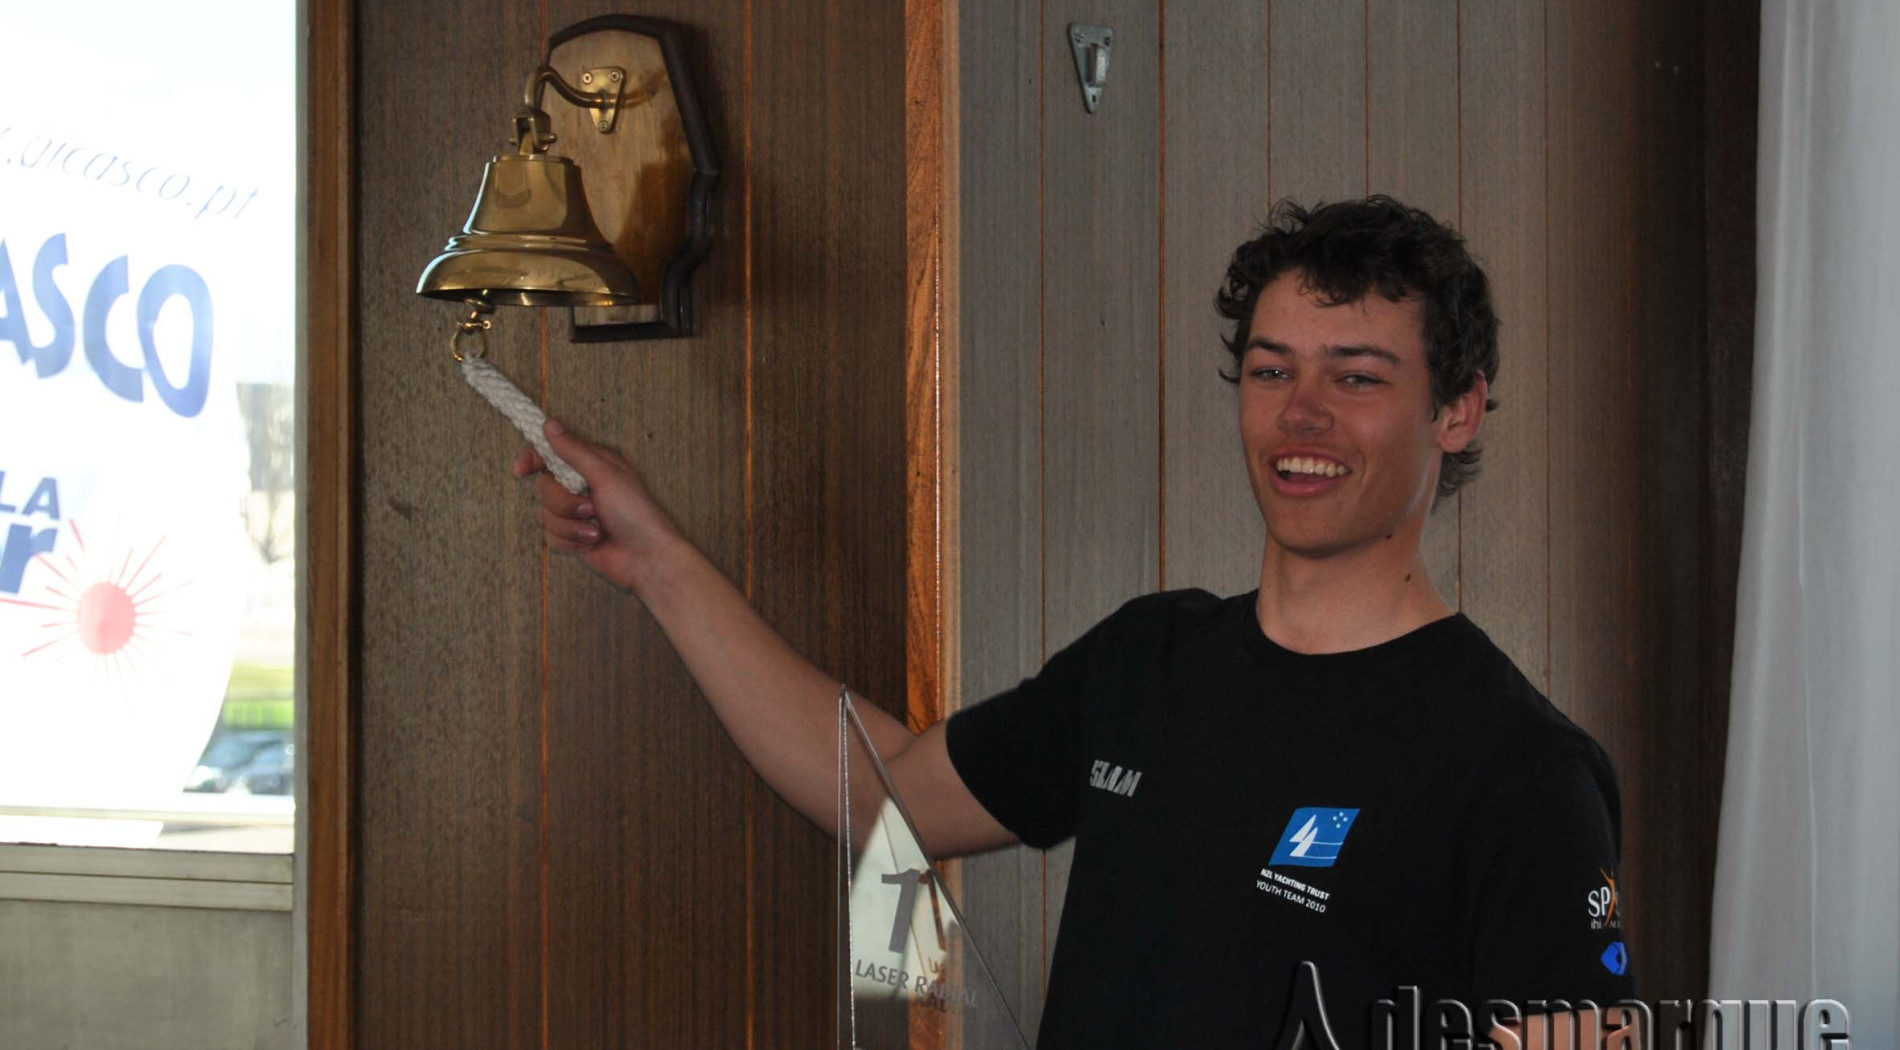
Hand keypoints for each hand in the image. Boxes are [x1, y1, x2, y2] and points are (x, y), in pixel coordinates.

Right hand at [512, 418, 683, 591]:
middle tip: (590, 509)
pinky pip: (551, 536)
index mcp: (591, 464)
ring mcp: (575, 512)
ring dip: (570, 526)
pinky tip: (592, 544)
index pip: (551, 454)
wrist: (645, 557)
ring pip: (545, 515)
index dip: (533, 460)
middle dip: (564, 504)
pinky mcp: (572, 536)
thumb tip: (550, 424)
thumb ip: (574, 451)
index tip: (521, 470)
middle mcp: (581, 486)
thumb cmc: (635, 512)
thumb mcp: (605, 475)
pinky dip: (571, 541)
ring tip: (596, 532)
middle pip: (544, 488)